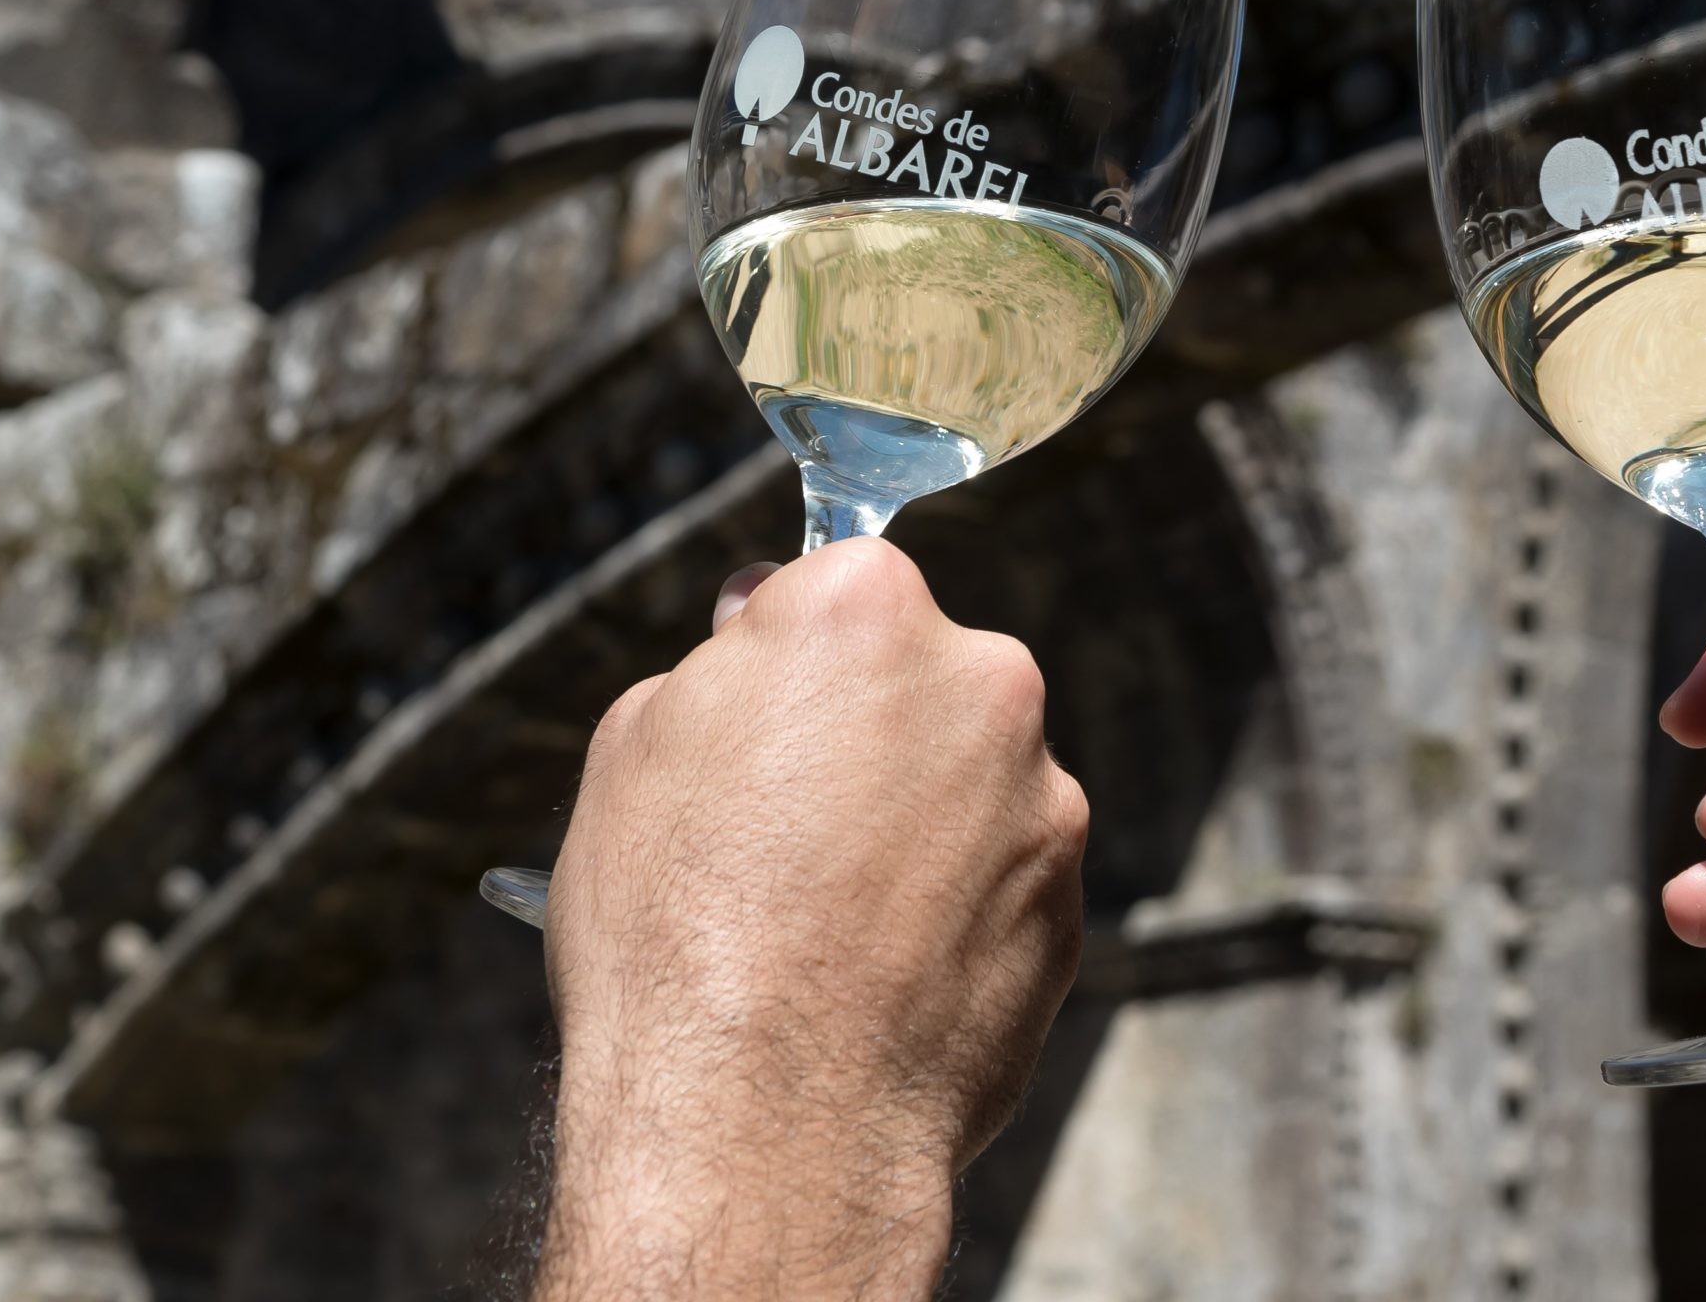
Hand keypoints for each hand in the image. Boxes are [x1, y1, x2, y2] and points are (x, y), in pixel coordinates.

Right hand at [535, 539, 1086, 1301]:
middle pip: (922, 676)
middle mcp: (983, 681)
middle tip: (783, 827)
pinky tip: (876, 974)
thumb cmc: (679, 933)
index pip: (836, 582)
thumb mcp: (633, 748)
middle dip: (864, 732)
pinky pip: (1002, 881)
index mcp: (867, 610)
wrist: (763, 1124)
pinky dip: (953, 913)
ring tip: (823, 923)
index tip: (755, 707)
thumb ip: (721, 665)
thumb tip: (756, 632)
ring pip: (969, 783)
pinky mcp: (1072, 905)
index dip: (786, 652)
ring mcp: (1043, 797)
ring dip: (916, 826)